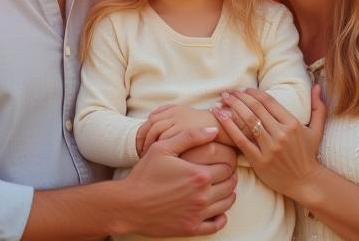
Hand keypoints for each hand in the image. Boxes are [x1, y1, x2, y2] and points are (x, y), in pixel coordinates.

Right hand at [120, 127, 237, 236]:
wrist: (128, 204)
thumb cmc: (145, 174)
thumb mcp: (163, 147)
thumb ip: (190, 136)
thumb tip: (214, 130)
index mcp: (198, 175)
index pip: (227, 168)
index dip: (227, 162)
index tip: (223, 161)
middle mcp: (202, 196)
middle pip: (229, 186)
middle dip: (229, 178)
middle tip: (224, 174)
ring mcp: (197, 214)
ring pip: (226, 204)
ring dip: (227, 195)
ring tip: (221, 188)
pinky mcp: (191, 228)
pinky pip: (216, 225)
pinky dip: (221, 218)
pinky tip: (216, 210)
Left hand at [137, 105, 219, 154]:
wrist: (227, 127)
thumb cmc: (209, 127)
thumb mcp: (191, 117)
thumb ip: (175, 117)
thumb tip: (158, 119)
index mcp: (175, 109)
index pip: (151, 119)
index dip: (143, 132)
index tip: (140, 145)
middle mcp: (175, 113)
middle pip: (151, 125)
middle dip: (142, 139)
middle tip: (140, 153)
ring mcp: (180, 120)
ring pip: (156, 132)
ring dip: (149, 144)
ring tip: (148, 157)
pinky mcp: (186, 130)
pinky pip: (166, 139)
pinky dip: (160, 148)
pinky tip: (159, 158)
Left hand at [214, 85, 326, 199]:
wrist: (305, 182)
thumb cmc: (308, 154)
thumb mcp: (317, 130)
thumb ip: (318, 107)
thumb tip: (317, 86)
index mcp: (292, 123)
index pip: (268, 101)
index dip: (253, 92)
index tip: (243, 89)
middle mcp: (281, 133)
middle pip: (255, 109)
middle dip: (239, 97)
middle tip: (227, 92)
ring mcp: (270, 147)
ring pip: (247, 121)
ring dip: (232, 107)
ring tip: (221, 100)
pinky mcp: (259, 161)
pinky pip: (241, 140)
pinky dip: (229, 127)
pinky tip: (220, 117)